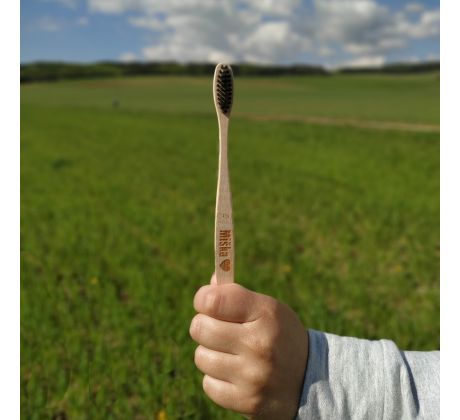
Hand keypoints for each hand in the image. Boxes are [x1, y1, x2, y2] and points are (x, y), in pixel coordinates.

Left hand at [190, 274, 308, 418]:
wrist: (311, 380)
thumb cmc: (279, 335)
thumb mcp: (267, 309)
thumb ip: (236, 296)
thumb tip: (207, 287)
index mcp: (265, 314)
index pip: (213, 301)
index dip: (203, 298)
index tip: (206, 302)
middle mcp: (258, 344)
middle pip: (200, 328)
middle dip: (204, 325)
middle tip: (218, 328)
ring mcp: (252, 376)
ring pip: (201, 356)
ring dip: (210, 353)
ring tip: (230, 353)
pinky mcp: (246, 401)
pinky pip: (208, 384)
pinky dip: (216, 378)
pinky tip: (234, 374)